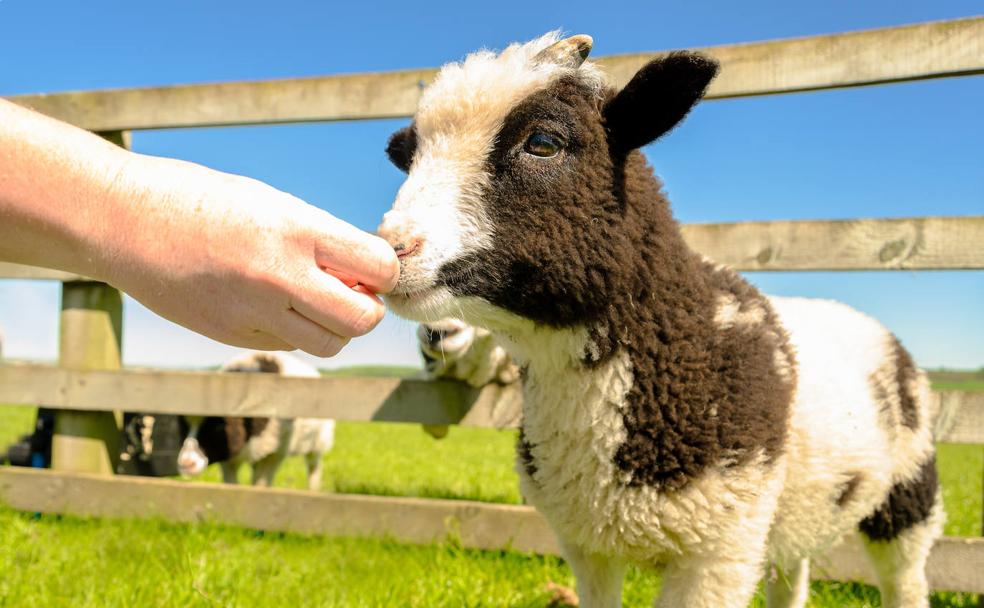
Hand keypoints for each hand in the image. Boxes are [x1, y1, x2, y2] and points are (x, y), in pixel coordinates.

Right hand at [99, 154, 397, 356]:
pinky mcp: (232, 336)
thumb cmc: (204, 201)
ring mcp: (254, 313)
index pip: (379, 266)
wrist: (125, 222)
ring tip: (315, 300)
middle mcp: (280, 277)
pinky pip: (289, 346)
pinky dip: (295, 331)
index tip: (372, 265)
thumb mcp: (272, 204)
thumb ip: (322, 238)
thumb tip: (368, 269)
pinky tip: (273, 304)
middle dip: (367, 308)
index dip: (385, 270)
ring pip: (330, 345)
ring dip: (335, 327)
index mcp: (296, 231)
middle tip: (351, 290)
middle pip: (362, 320)